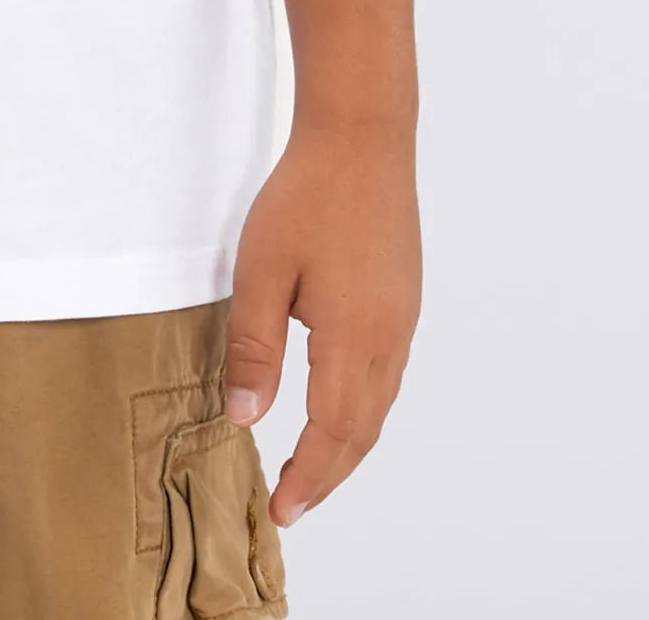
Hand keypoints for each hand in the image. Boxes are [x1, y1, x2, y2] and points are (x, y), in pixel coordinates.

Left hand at [223, 120, 420, 525]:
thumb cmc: (307, 196)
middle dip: (328, 474)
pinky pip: (387, 374)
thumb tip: (245, 417)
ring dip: (348, 444)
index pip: (334, 434)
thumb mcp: (261, 271)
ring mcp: (403, 318)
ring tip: (312, 467)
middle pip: (363, 430)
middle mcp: (389, 338)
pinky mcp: (403, 298)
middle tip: (293, 503)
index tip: (282, 510)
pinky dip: (362, 407)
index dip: (308, 478)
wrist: (362, 138)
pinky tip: (339, 405)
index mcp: (354, 338)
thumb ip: (253, 348)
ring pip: (380, 404)